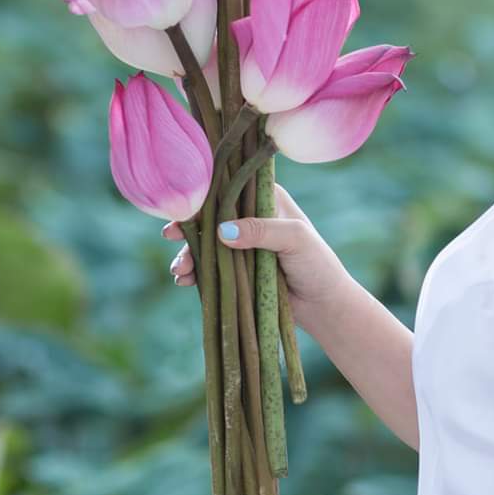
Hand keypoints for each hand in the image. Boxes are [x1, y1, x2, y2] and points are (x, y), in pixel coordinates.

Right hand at [162, 183, 349, 316]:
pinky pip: (210, 268)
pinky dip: (195, 273)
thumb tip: (222, 231)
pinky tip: (185, 281)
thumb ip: (262, 230)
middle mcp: (250, 218)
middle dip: (187, 227)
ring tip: (180, 272)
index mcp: (266, 199)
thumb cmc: (317, 264)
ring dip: (188, 255)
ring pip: (206, 244)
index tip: (184, 205)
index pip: (229, 188)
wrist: (323, 306)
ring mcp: (242, 245)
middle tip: (169, 236)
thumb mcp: (295, 239)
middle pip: (211, 216)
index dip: (204, 194)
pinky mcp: (236, 271)